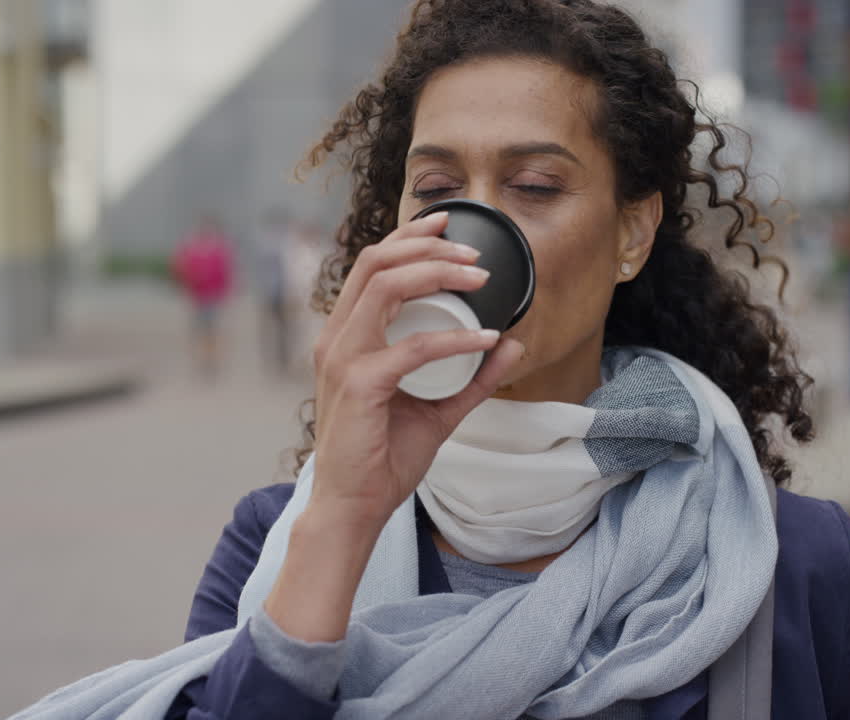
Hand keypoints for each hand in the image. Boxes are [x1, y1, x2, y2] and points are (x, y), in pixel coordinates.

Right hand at [308, 211, 524, 524]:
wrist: (355, 507)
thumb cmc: (384, 457)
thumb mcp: (439, 408)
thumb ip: (473, 377)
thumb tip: (513, 343)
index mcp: (346, 336)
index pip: (370, 266)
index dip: (408, 238)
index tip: (449, 227)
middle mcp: (337, 338)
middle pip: (375, 262)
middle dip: (427, 245)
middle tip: (475, 254)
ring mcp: (343, 358)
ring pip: (386, 287)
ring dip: (438, 274)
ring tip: (480, 277)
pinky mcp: (359, 384)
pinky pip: (413, 347)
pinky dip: (455, 338)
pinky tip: (486, 340)